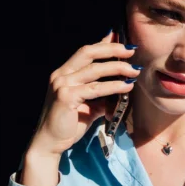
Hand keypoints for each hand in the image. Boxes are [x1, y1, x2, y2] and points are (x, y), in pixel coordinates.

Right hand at [26, 31, 139, 159]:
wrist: (50, 144)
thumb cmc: (70, 124)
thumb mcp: (89, 105)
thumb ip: (101, 93)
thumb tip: (122, 85)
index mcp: (64, 73)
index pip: (86, 52)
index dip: (104, 44)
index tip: (123, 41)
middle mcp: (61, 74)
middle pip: (88, 52)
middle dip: (112, 49)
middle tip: (132, 51)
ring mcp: (61, 84)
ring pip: (94, 70)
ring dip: (117, 68)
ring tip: (134, 71)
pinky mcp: (66, 97)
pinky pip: (94, 88)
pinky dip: (113, 86)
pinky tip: (126, 87)